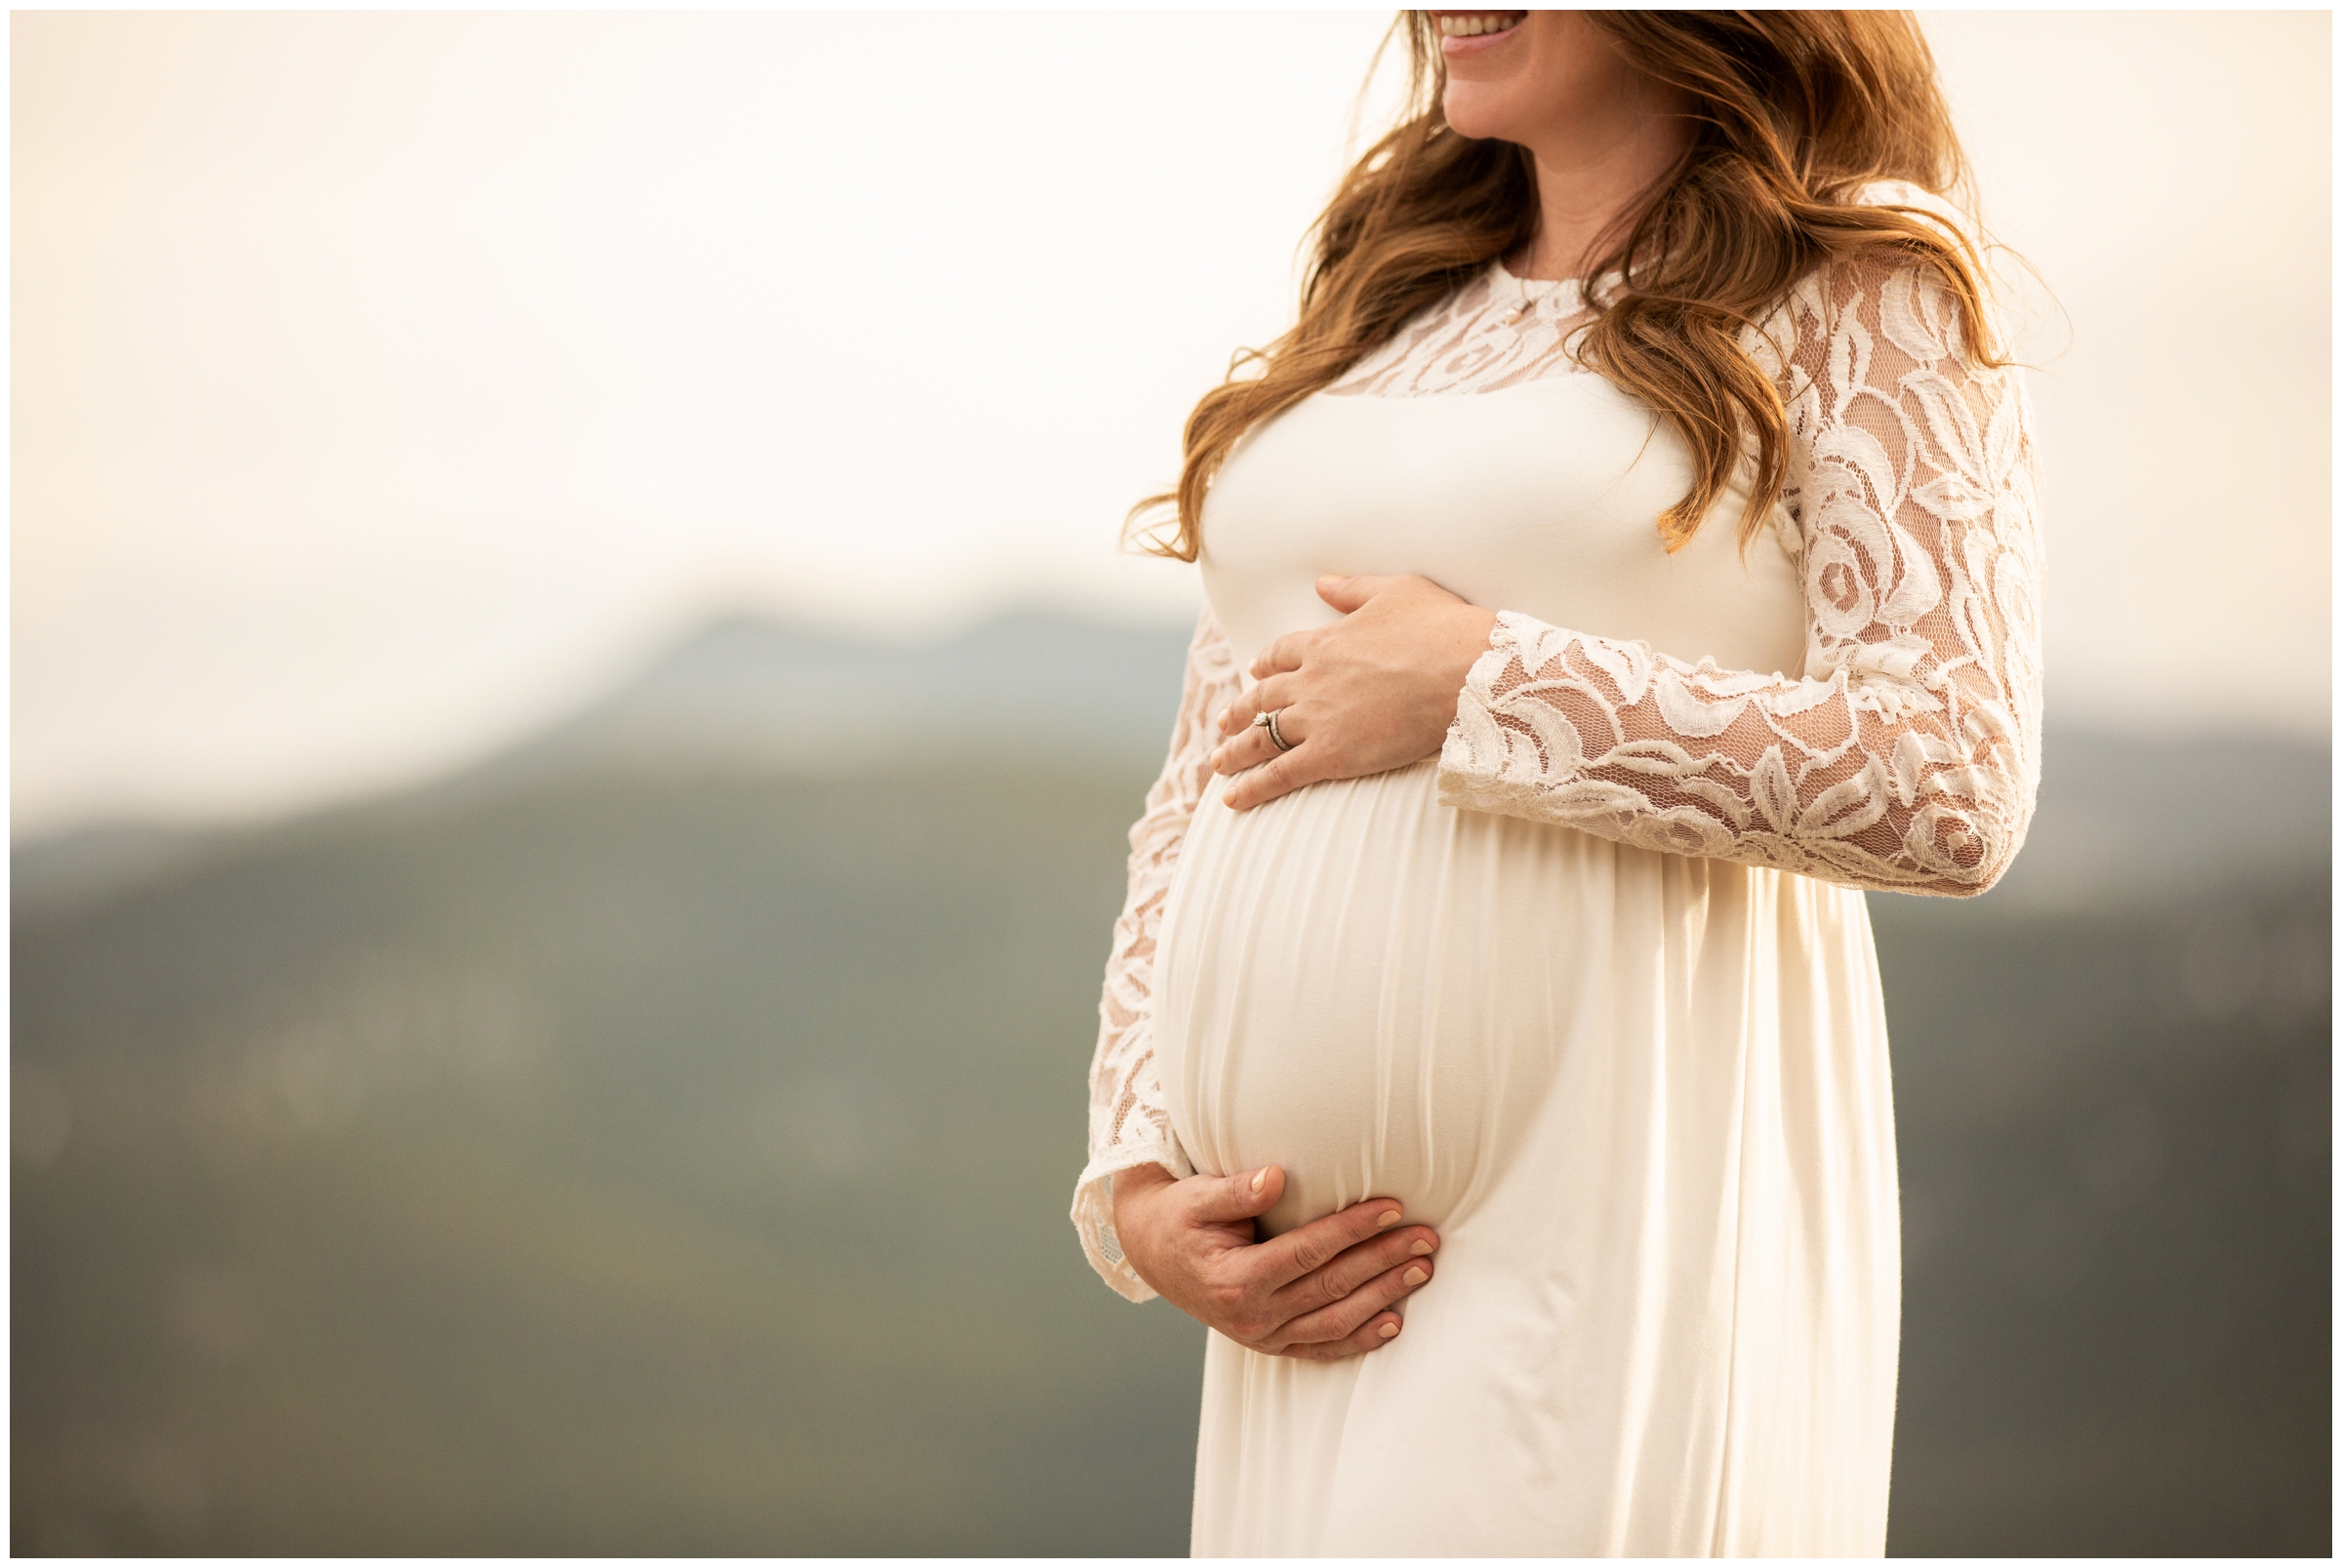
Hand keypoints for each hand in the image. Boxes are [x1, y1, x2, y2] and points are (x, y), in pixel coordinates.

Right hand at [1111, 1163, 1439, 1358]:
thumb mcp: (1197, 1197)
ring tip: (1422, 1269)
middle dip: (1384, 1261)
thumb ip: (1235, 1190)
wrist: (1153, 1252)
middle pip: (1332, 1286)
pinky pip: (1323, 1348)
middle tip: (1426, 1238)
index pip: (1308, 1253)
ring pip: (1336, 1320)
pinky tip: (1394, 1322)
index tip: (1392, 1208)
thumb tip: (1275, 1177)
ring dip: (1384, 1296)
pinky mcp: (1271, 1343)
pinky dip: (1361, 1339)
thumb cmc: (1179, 1216)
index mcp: (1235, 1279)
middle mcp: (1252, 1316)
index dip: (1353, 1230)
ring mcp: (1263, 1335)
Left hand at [1211, 574, 1498, 811]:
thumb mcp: (1395, 591)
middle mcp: (1311, 679)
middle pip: (1263, 698)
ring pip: (1263, 737)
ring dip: (1236, 752)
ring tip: (1218, 764)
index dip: (1266, 665)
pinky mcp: (1330, 754)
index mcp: (1325, 641)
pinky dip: (1253, 787)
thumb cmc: (1440, 628)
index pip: (1282, 654)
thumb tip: (1322, 583)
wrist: (1463, 671)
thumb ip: (1353, 590)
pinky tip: (1232, 799)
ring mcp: (1317, 718)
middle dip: (1241, 712)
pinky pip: (1280, 773)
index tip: (1255, 672)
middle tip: (1224, 723)